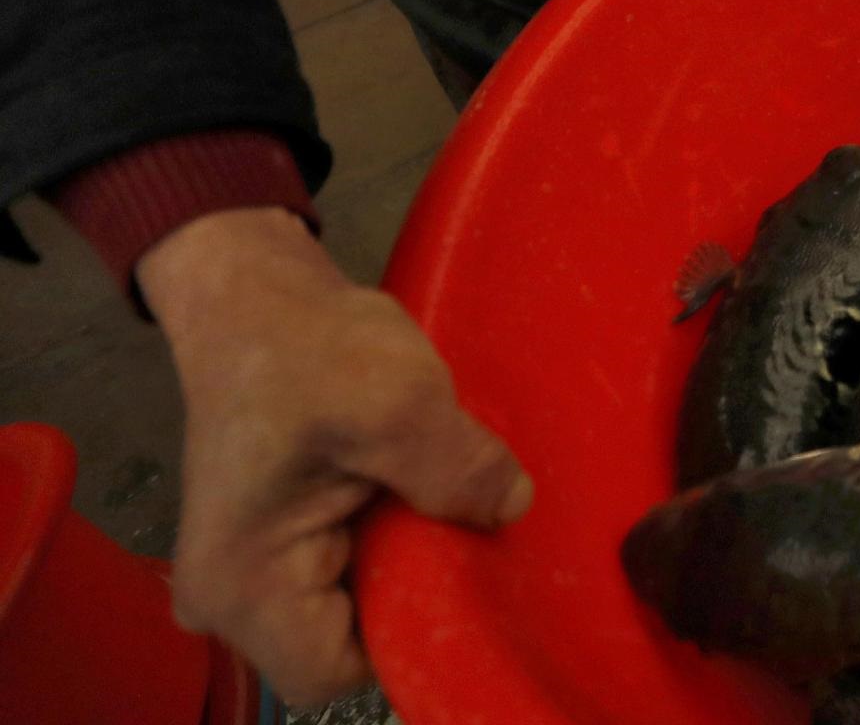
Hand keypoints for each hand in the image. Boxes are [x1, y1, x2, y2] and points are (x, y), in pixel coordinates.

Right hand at [141, 208, 531, 707]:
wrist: (257, 297)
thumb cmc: (304, 347)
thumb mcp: (392, 397)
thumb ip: (455, 466)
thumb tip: (514, 509)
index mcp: (242, 588)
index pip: (339, 673)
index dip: (414, 636)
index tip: (472, 573)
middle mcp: (235, 603)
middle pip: (356, 640)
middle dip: (426, 591)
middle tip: (482, 526)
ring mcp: (260, 576)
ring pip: (365, 603)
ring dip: (420, 557)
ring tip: (461, 501)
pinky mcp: (289, 545)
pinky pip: (362, 568)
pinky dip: (406, 536)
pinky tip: (438, 492)